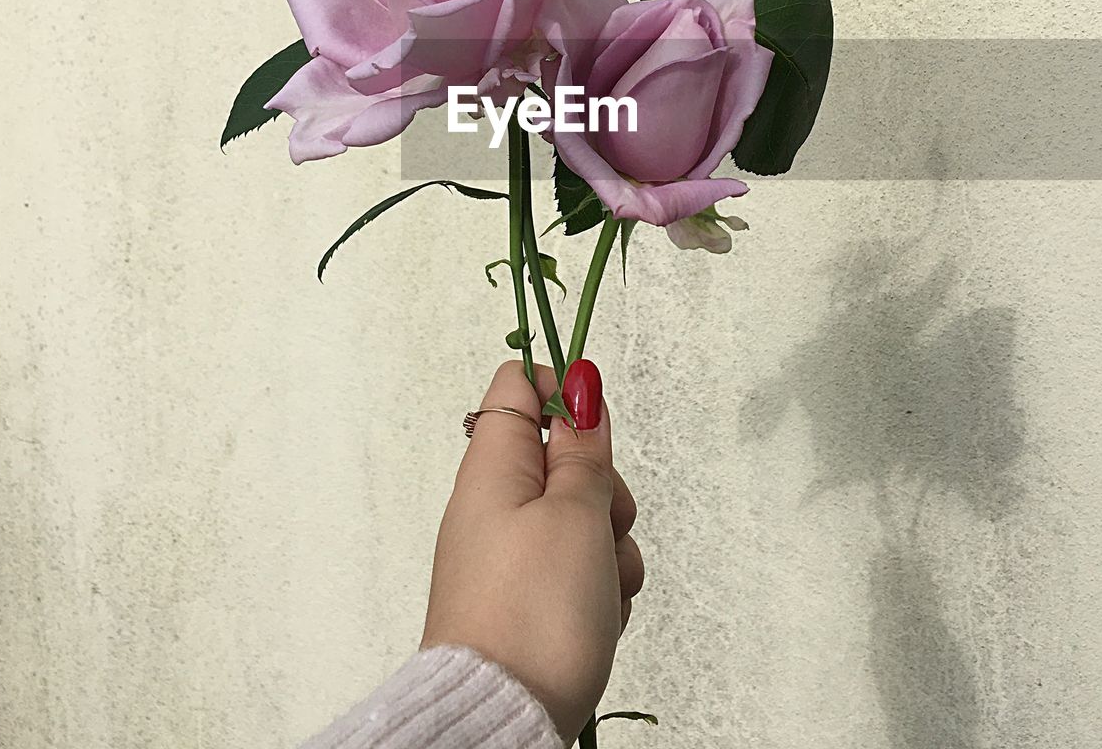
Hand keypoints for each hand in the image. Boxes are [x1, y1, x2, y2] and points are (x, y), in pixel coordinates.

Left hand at [421, 360, 642, 744]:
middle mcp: (493, 504)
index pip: (518, 387)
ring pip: (579, 520)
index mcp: (493, 467)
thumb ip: (584, 451)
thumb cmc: (534, 614)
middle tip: (606, 522)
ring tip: (602, 588)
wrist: (502, 721)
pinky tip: (598, 618)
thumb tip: (580, 386)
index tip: (595, 433)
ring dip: (609, 547)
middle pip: (562, 459)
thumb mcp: (576, 515)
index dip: (563, 394)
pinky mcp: (523, 599)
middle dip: (603, 487)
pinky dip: (596, 588)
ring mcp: (508, 554)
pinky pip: (574, 571)